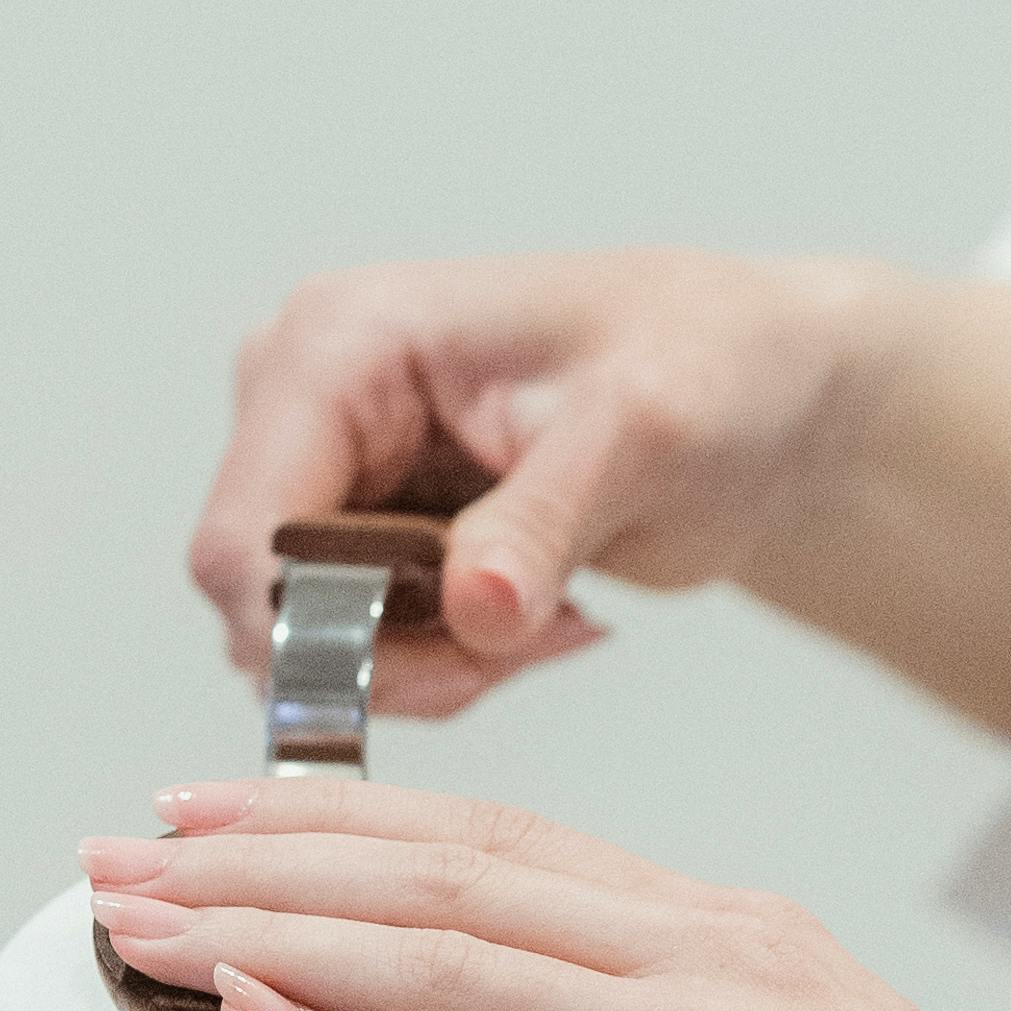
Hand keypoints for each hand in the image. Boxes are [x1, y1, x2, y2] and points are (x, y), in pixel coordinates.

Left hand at [83, 774, 1010, 1010]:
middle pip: (440, 870)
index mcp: (742, 938)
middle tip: (122, 839)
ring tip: (138, 916)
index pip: (506, 846)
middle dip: (261, 848)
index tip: (231, 812)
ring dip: (263, 927)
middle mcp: (709, 958)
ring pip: (432, 952)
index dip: (350, 820)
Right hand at [187, 253, 874, 699]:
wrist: (764, 392)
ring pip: (315, 642)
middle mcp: (307, 400)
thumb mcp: (644, 436)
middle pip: (269, 605)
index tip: (452, 667)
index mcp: (338, 343)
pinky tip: (544, 612)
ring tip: (556, 616)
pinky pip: (368, 647)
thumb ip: (546, 523)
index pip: (247, 535)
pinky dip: (454, 661)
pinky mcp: (370, 526)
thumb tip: (475, 608)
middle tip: (529, 639)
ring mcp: (334, 467)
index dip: (313, 636)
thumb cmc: (714, 369)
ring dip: (438, 665)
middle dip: (398, 656)